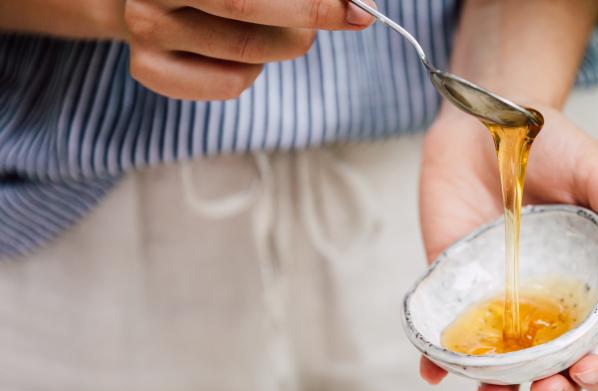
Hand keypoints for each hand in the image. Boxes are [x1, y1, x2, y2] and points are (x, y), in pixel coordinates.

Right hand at [123, 0, 375, 99]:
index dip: (315, 4)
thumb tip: (360, 7)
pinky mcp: (149, 70)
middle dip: (306, 21)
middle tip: (338, 15)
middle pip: (253, 26)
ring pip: (250, 57)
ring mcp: (145, 33)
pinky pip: (231, 84)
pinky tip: (234, 46)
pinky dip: (251, 69)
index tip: (360, 11)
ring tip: (265, 22)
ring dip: (279, 43)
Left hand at [418, 106, 597, 390]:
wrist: (486, 119)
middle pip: (555, 368)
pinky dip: (438, 362)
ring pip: (500, 366)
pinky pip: (444, 335)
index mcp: (586, 287)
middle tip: (545, 387)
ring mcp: (496, 299)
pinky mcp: (452, 286)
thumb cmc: (553, 144)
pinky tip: (433, 372)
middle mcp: (542, 303)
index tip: (586, 368)